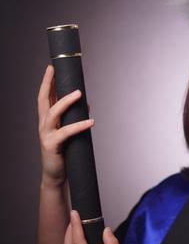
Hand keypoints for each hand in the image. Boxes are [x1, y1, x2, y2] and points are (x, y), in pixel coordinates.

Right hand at [38, 64, 93, 187]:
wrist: (56, 176)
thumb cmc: (64, 153)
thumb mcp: (69, 133)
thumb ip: (74, 118)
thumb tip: (87, 104)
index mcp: (46, 120)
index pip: (44, 97)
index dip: (47, 82)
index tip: (51, 67)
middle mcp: (43, 125)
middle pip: (43, 100)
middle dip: (48, 84)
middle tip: (57, 71)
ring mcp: (46, 134)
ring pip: (53, 113)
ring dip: (66, 102)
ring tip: (79, 94)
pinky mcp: (52, 145)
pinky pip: (66, 132)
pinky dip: (79, 126)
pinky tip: (91, 121)